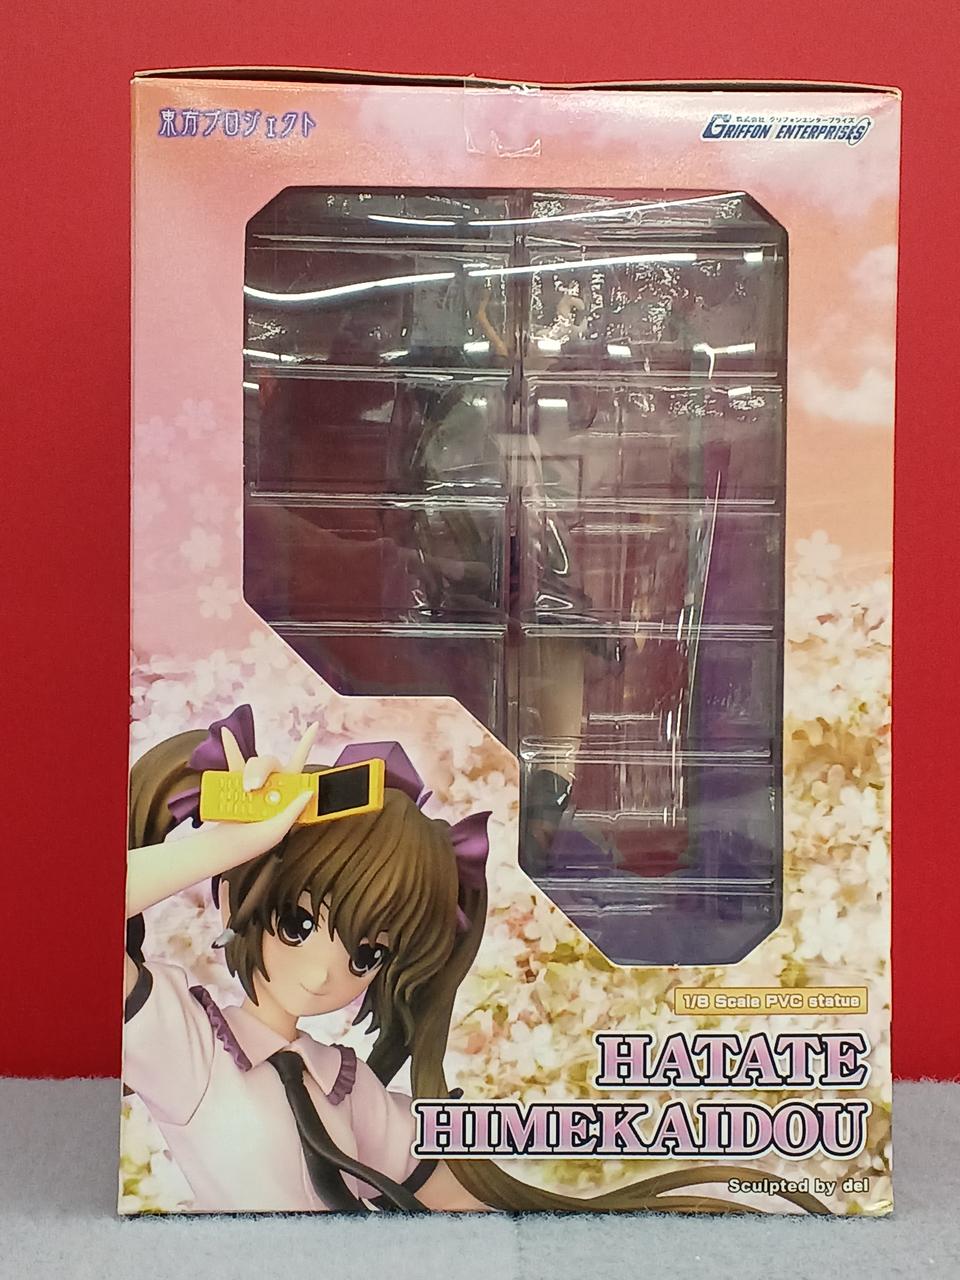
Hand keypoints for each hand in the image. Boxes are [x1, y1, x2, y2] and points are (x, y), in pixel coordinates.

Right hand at [126, 721, 319, 919]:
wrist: (226, 846)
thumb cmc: (254, 841)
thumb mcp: (278, 830)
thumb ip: (293, 811)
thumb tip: (309, 791)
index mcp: (284, 792)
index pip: (299, 766)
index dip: (306, 745)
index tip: (314, 726)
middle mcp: (270, 783)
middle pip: (271, 762)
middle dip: (262, 771)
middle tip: (253, 789)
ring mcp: (252, 780)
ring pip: (254, 763)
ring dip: (249, 773)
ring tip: (244, 791)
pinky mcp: (234, 781)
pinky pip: (234, 759)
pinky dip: (230, 745)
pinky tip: (227, 732)